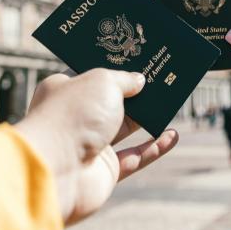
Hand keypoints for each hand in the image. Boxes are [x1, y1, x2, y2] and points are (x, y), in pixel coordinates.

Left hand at [15, 68, 178, 224]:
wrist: (56, 170)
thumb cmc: (72, 116)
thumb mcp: (103, 81)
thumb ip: (124, 79)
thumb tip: (139, 81)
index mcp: (64, 91)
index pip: (90, 74)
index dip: (113, 66)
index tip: (135, 58)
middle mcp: (75, 118)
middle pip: (111, 102)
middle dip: (135, 92)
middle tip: (160, 78)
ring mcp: (90, 146)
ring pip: (125, 128)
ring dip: (148, 118)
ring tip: (171, 103)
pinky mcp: (105, 171)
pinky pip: (135, 157)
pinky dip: (155, 148)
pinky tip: (173, 136)